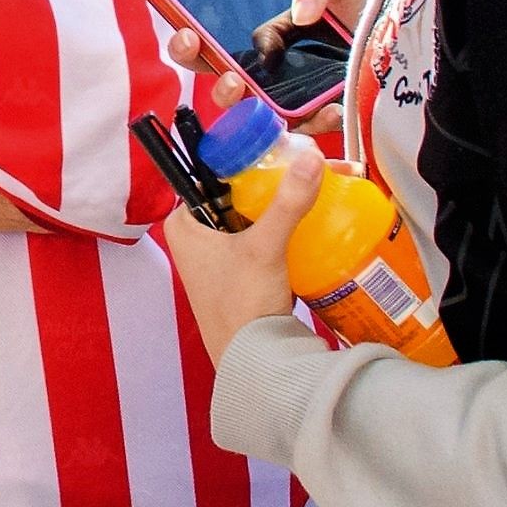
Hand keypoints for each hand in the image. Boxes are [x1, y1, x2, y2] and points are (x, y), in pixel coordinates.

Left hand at [160, 135, 316, 362]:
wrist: (255, 363)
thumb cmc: (242, 306)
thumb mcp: (264, 248)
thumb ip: (287, 202)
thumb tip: (312, 157)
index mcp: (184, 223)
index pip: (212, 172)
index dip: (249, 156)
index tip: (283, 143)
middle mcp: (196, 236)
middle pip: (238, 193)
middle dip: (276, 178)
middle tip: (315, 164)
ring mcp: (218, 256)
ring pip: (254, 214)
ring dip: (284, 202)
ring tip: (323, 182)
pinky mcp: (242, 272)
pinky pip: (264, 236)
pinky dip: (285, 226)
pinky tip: (314, 216)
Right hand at [165, 0, 366, 121]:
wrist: (405, 32)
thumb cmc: (365, 3)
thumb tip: (301, 13)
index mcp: (261, 35)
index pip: (210, 45)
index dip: (189, 44)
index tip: (187, 35)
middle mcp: (270, 72)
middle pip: (226, 87)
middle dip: (218, 87)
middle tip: (230, 79)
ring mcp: (294, 98)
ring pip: (259, 118)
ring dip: (254, 114)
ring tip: (263, 102)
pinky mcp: (323, 118)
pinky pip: (310, 130)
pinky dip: (317, 122)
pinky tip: (332, 108)